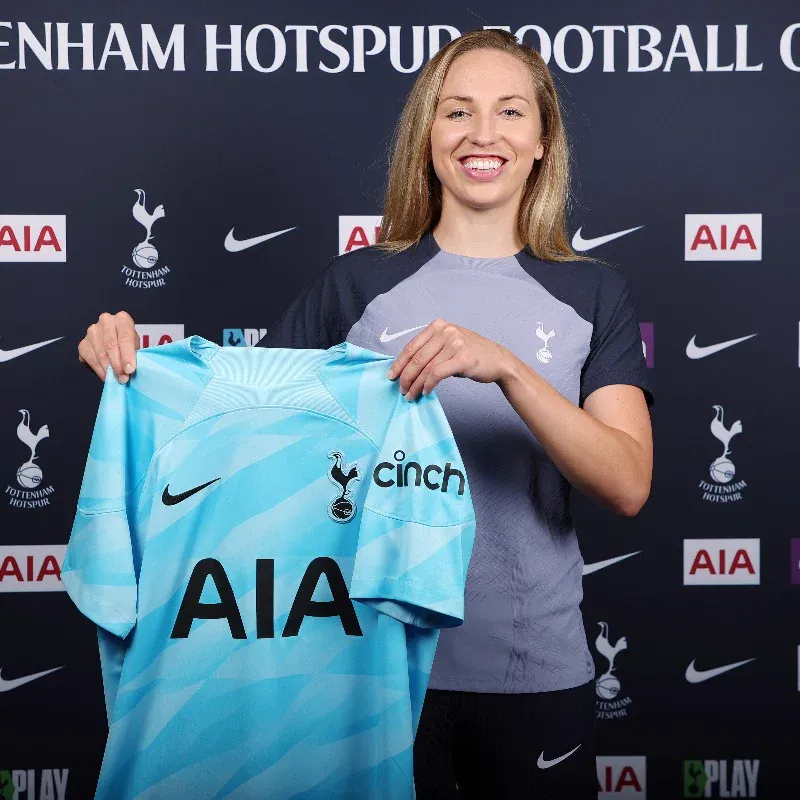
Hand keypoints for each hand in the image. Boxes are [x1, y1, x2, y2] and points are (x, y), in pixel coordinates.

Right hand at [78, 311, 139, 382]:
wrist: (116, 347)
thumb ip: (133, 356)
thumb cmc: (128, 347)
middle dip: (117, 364)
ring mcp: (92, 331)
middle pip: (111, 344)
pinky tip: (106, 376)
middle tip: (123, 378)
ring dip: (108, 369)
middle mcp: (106, 321)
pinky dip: (99, 370)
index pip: (125, 337)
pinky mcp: (83, 343)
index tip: (130, 370)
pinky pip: (90, 359)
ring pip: (100, 353)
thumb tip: (128, 371)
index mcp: (122, 319)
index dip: (128, 355)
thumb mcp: (136, 348)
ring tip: (116, 379)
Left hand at [386, 318, 516, 400]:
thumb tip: (407, 368)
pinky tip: (426, 392)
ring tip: (411, 395)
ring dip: (415, 385)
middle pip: (416, 358)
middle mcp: (446, 331)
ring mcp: (454, 343)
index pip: (412, 346)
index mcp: (438, 326)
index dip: (399, 363)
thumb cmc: (471, 355)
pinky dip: (428, 385)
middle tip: (401, 390)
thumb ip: (431, 350)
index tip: (391, 376)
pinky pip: (437, 373)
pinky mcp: (462, 358)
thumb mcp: (449, 344)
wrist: (498, 361)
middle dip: (405, 377)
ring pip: (425, 368)